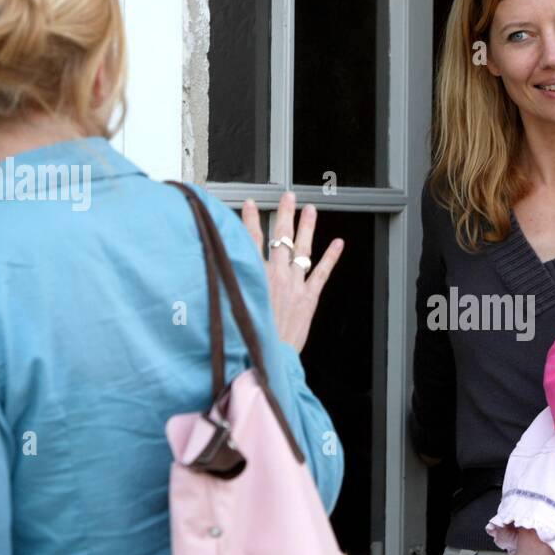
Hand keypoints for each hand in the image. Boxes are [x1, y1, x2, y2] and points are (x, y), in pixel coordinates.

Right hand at [241, 191, 342, 352]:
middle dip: (285, 214)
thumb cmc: (248, 337)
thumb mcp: (231, 306)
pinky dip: (331, 256)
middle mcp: (277, 276)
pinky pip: (322, 272)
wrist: (269, 357)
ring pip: (302, 249)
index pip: (252, 239)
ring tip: (311, 210)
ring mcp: (295, 285)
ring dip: (308, 228)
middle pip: (281, 237)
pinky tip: (338, 244)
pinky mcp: (309, 298)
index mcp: (255, 276)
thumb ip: (228, 284)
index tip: (250, 204)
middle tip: (288, 197)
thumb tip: (215, 269)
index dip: (251, 219)